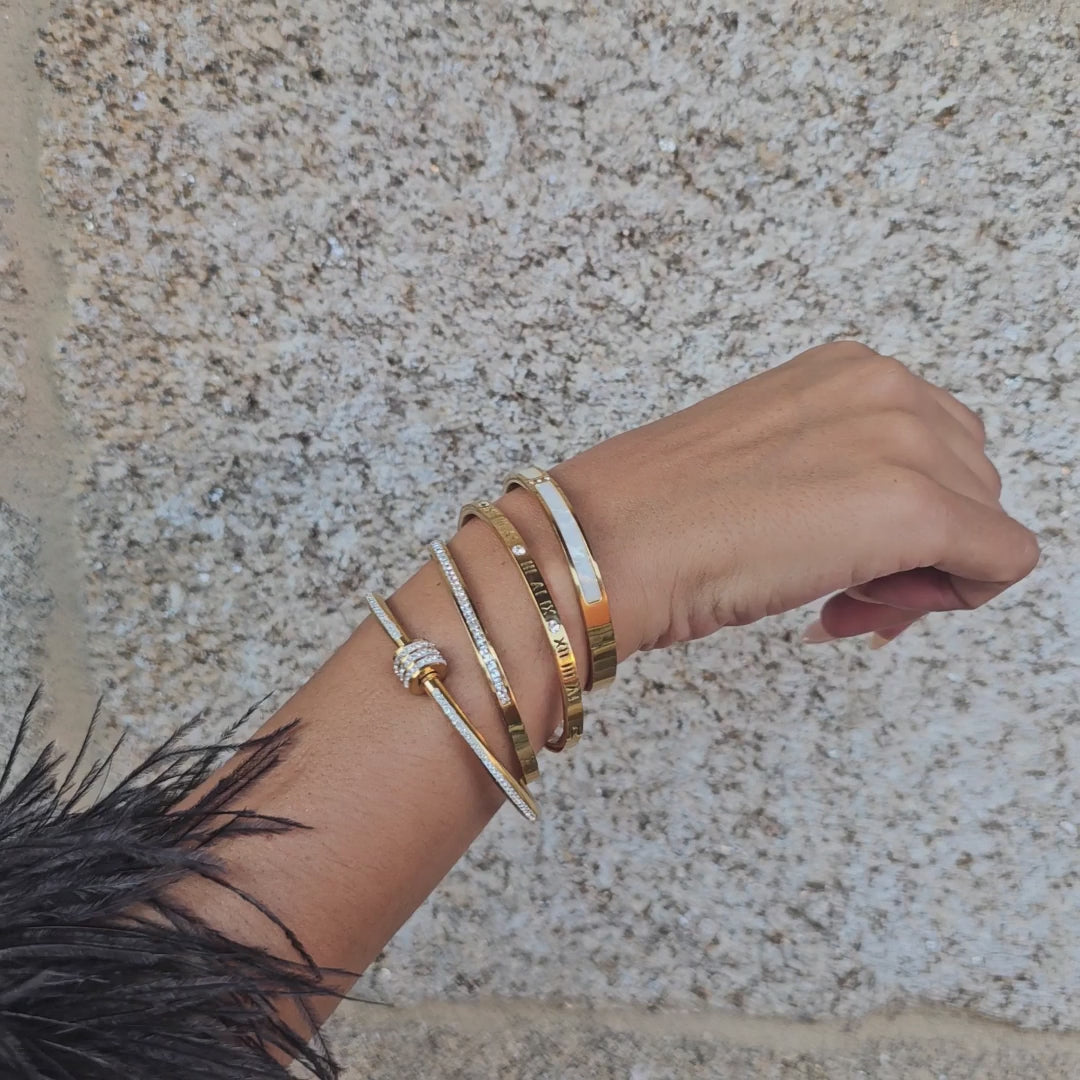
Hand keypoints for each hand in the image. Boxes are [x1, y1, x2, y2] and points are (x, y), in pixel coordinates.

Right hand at [553, 341, 1039, 653]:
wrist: (608, 543)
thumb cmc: (658, 512)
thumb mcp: (768, 459)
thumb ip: (838, 465)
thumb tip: (880, 522)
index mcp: (849, 369)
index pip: (937, 444)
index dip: (902, 513)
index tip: (845, 557)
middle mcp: (890, 388)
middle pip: (971, 483)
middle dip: (921, 547)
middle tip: (846, 592)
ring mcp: (908, 443)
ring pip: (986, 524)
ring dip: (926, 575)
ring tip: (839, 600)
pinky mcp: (919, 509)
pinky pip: (1002, 562)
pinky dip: (952, 599)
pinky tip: (861, 608)